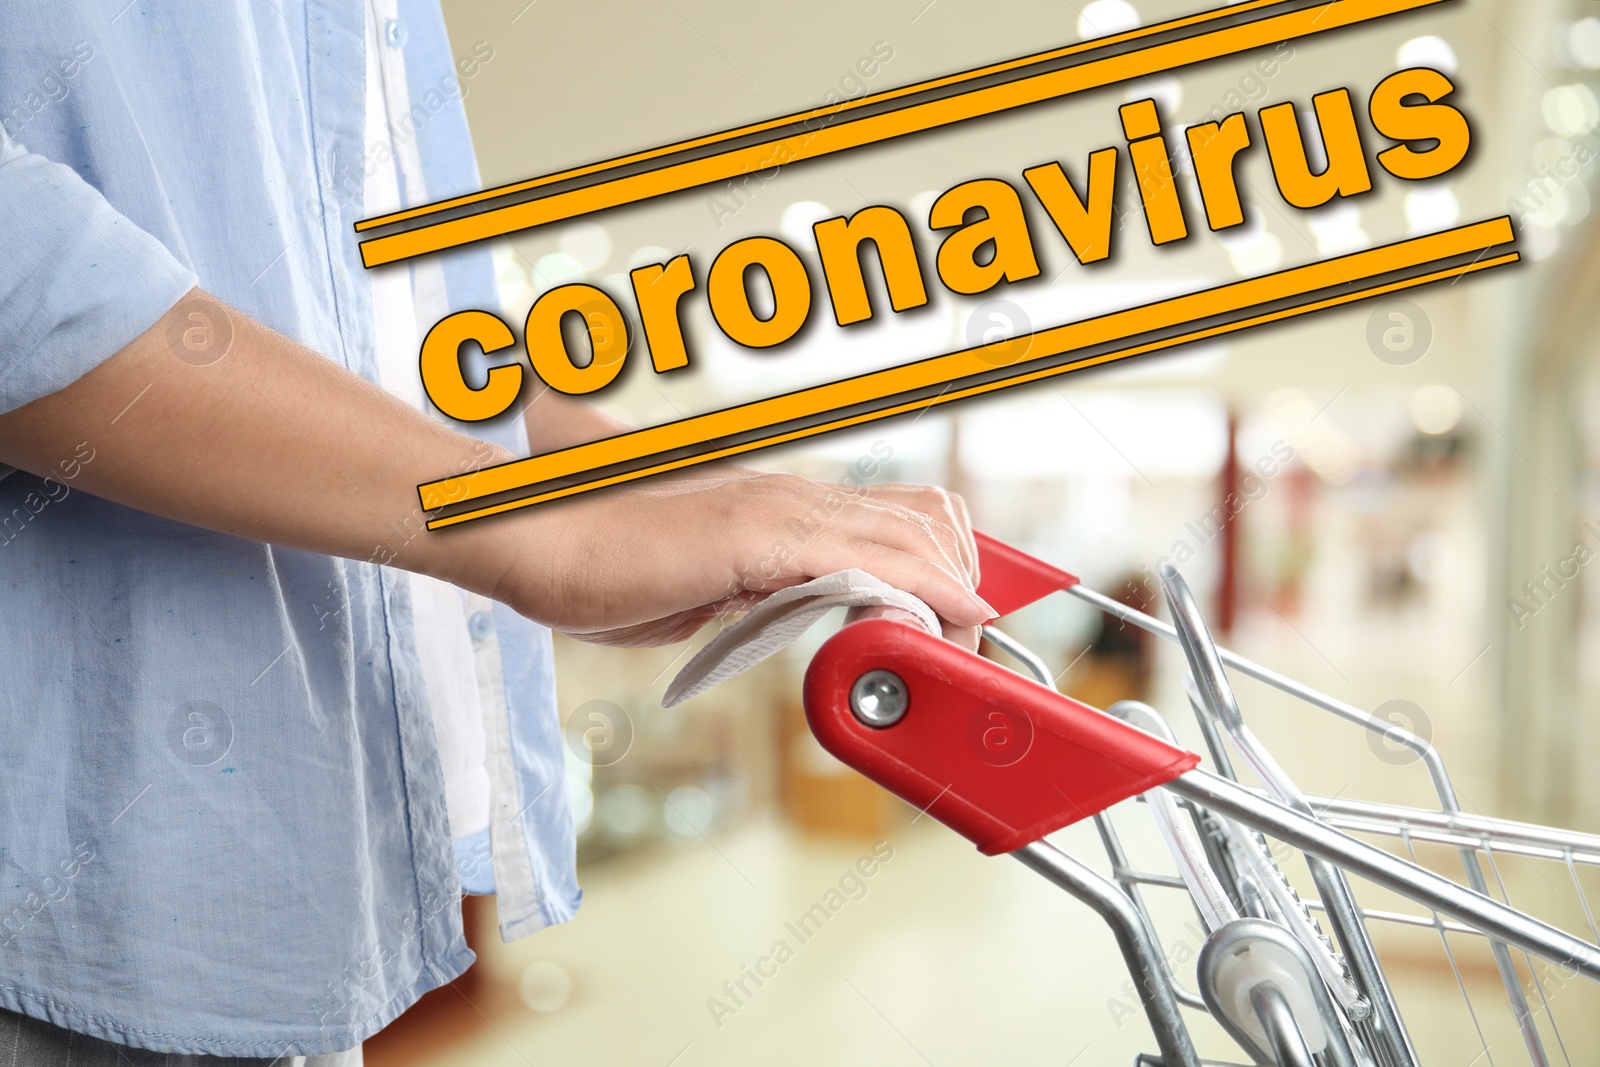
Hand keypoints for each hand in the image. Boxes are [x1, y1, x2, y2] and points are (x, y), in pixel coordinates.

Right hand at [482, 472, 993, 647]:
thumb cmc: (607, 570)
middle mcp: (798, 497)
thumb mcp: (712, 589)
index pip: (907, 518)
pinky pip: (867, 559)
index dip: (948, 568)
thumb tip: (809, 618)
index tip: (961, 628)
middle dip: (965, 585)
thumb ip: (768, 597)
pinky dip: (917, 594)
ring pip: (915, 535)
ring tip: (951, 658)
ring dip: (950, 599)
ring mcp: (782, 509)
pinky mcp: (759, 534)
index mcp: (790, 509)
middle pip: (933, 519)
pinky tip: (930, 630)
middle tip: (960, 654)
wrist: (536, 541)